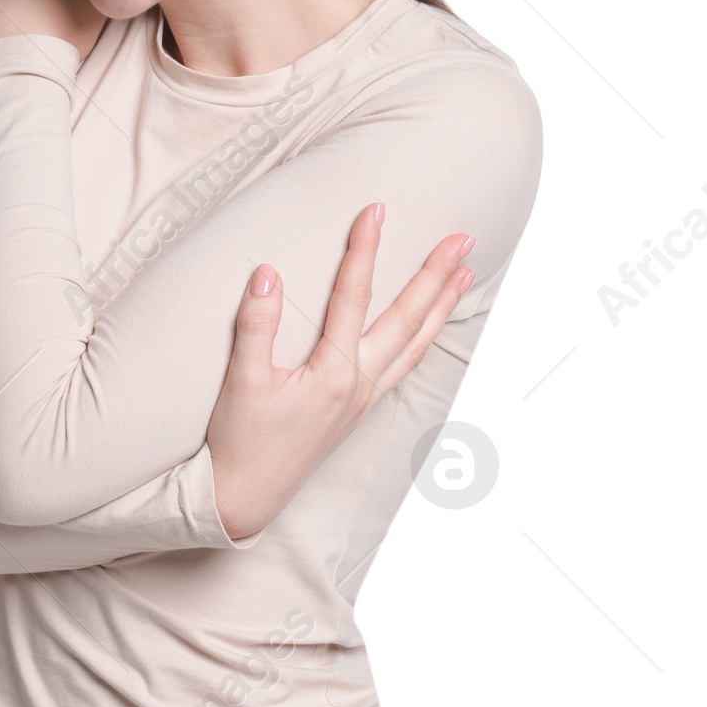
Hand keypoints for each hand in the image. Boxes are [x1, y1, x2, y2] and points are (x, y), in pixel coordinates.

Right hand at [205, 205, 475, 539]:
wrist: (246, 497)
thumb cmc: (241, 440)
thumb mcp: (242, 381)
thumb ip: (256, 324)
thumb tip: (268, 271)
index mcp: (333, 372)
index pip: (354, 296)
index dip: (365, 249)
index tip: (376, 210)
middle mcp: (359, 384)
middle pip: (407, 319)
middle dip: (435, 275)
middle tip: (462, 238)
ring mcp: (364, 399)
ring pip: (415, 344)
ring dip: (441, 306)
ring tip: (465, 274)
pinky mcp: (358, 410)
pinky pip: (404, 366)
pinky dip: (424, 338)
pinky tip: (428, 326)